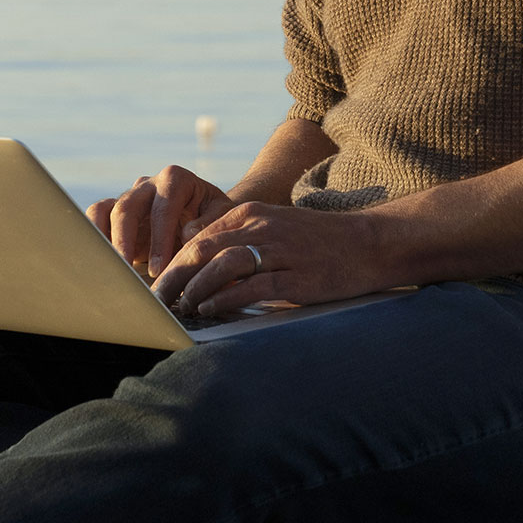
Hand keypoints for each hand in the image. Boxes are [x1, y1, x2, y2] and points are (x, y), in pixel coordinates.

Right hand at [87, 164, 233, 279]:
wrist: (207, 218)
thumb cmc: (217, 219)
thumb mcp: (223, 219)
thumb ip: (210, 225)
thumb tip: (186, 234)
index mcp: (176, 179)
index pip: (162, 208)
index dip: (159, 239)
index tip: (160, 269)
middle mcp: (149, 184)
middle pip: (127, 207)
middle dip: (125, 243)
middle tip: (126, 273)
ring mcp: (130, 197)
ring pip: (104, 211)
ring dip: (102, 240)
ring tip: (107, 269)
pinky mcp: (116, 214)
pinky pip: (96, 218)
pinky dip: (93, 238)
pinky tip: (99, 264)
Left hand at [152, 200, 398, 318]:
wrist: (368, 244)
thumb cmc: (316, 241)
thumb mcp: (272, 228)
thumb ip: (235, 237)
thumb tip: (193, 253)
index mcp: (251, 214)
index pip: (198, 237)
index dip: (171, 262)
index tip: (154, 285)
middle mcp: (262, 227)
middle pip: (203, 249)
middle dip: (174, 276)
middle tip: (155, 300)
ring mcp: (280, 251)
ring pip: (223, 264)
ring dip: (196, 287)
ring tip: (181, 306)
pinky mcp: (297, 276)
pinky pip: (253, 285)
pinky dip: (227, 298)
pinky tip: (210, 308)